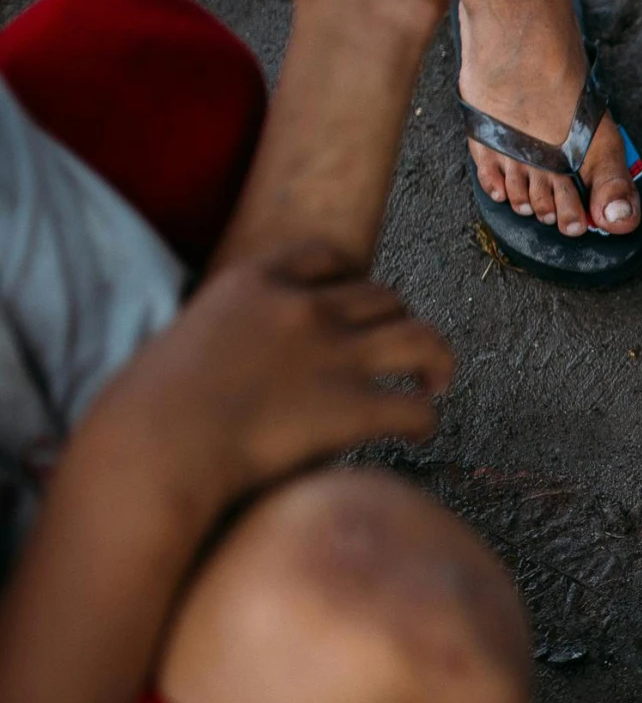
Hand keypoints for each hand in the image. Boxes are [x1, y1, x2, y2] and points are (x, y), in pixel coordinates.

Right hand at [79, 242, 454, 514]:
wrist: (154, 447)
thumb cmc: (144, 414)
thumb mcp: (181, 346)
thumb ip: (222, 340)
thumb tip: (232, 369)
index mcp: (252, 284)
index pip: (322, 256)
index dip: (349, 278)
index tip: (355, 303)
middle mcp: (302, 308)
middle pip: (381, 296)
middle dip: (395, 322)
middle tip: (399, 353)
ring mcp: (334, 355)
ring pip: (421, 336)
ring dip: (437, 358)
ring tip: (436, 381)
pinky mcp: (353, 408)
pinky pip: (415, 409)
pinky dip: (425, 420)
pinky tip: (417, 434)